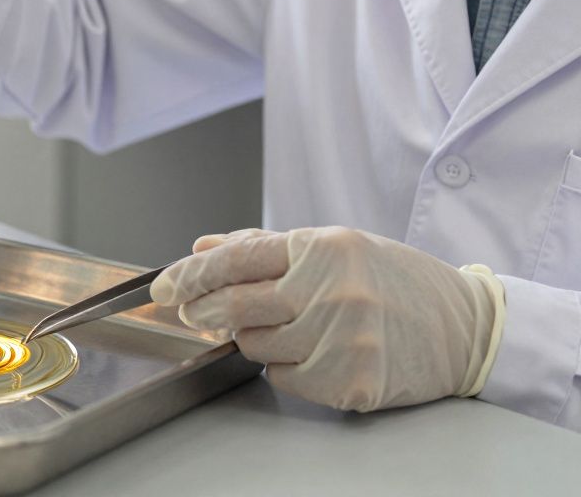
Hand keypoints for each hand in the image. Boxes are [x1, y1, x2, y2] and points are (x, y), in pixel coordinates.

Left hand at [149, 226, 502, 411]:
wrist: (464, 326)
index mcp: (323, 248)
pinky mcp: (349, 380)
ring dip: (256, 337)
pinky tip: (317, 351)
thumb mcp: (332, 247)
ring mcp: (342, 338)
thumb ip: (262, 247)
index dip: (190, 275)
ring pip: (255, 345)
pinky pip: (284, 377)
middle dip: (203, 310)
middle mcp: (332, 291)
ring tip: (292, 325)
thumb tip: (202, 247)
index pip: (236, 259)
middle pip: (235, 306)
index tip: (164, 287)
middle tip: (195, 312)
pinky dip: (287, 366)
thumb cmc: (392, 280)